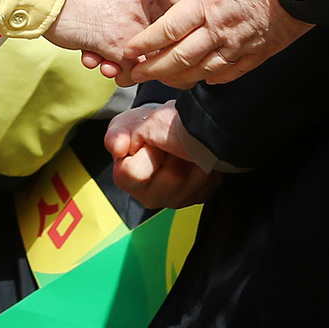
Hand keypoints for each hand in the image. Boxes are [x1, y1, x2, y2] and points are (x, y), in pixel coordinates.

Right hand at [45, 0, 181, 66]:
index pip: (199, 3)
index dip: (193, 18)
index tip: (184, 27)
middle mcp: (158, 1)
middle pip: (183, 37)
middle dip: (173, 50)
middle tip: (159, 53)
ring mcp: (138, 25)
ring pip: (159, 59)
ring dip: (144, 64)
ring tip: (126, 60)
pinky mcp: (116, 46)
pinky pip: (130, 70)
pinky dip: (118, 72)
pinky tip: (102, 62)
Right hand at [104, 102, 223, 208]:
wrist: (164, 130)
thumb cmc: (140, 130)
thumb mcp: (123, 127)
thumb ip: (116, 136)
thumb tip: (119, 147)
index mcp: (128, 182)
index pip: (136, 173)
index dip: (146, 150)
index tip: (150, 138)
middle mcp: (153, 197)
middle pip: (173, 177)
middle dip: (176, 150)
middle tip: (170, 139)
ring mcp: (179, 200)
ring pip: (196, 177)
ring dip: (194, 153)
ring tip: (184, 143)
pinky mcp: (201, 195)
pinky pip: (212, 178)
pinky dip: (207, 159)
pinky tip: (196, 152)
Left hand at [110, 0, 312, 85]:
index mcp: (206, 3)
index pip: (166, 31)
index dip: (143, 44)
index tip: (126, 53)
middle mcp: (220, 30)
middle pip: (179, 58)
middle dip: (153, 69)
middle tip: (133, 75)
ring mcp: (242, 45)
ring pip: (202, 71)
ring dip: (178, 78)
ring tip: (161, 81)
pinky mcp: (261, 52)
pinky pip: (231, 72)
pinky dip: (212, 78)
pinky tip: (203, 78)